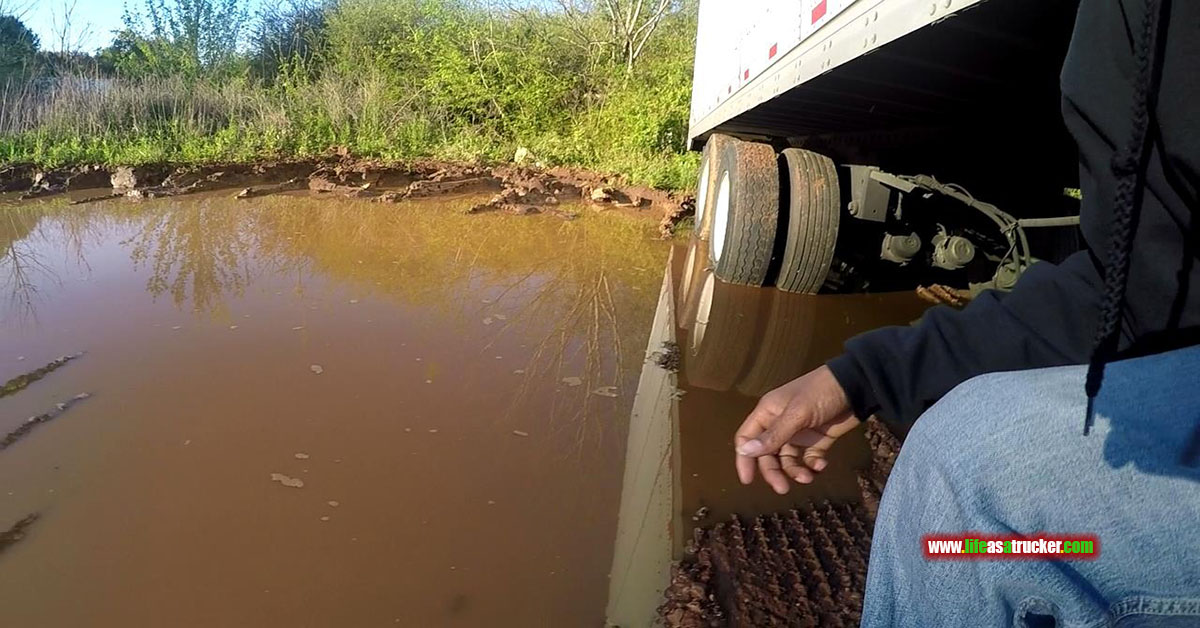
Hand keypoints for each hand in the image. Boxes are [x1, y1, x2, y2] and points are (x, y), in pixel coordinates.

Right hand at [734, 365, 857, 493]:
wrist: (857, 386)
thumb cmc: (820, 393)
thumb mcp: (796, 414)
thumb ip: (773, 435)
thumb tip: (744, 451)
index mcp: (768, 413)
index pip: (746, 437)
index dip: (745, 458)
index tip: (748, 480)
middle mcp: (779, 424)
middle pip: (767, 454)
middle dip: (774, 472)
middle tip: (783, 489)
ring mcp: (799, 434)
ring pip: (788, 460)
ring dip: (795, 471)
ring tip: (808, 478)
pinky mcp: (818, 441)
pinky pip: (808, 459)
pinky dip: (813, 465)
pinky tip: (821, 465)